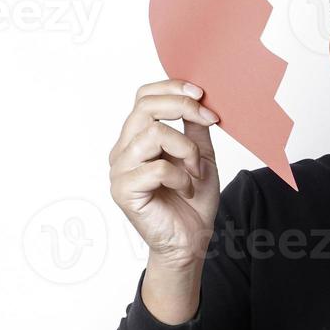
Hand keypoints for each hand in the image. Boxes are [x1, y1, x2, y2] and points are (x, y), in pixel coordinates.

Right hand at [108, 79, 221, 272]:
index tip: (201, 94)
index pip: (144, 97)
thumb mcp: (201, 156)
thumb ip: (195, 128)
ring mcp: (120, 170)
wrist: (190, 241)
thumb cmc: (192, 202)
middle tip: (209, 120)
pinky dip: (180, 176)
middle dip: (182, 107)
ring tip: (195, 172)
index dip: (172, 88)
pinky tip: (186, 188)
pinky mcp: (124, 190)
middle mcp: (123, 150)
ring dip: (185, 149)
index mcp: (137, 138)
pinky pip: (157, 167)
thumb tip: (198, 97)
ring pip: (153, 133)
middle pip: (145, 107)